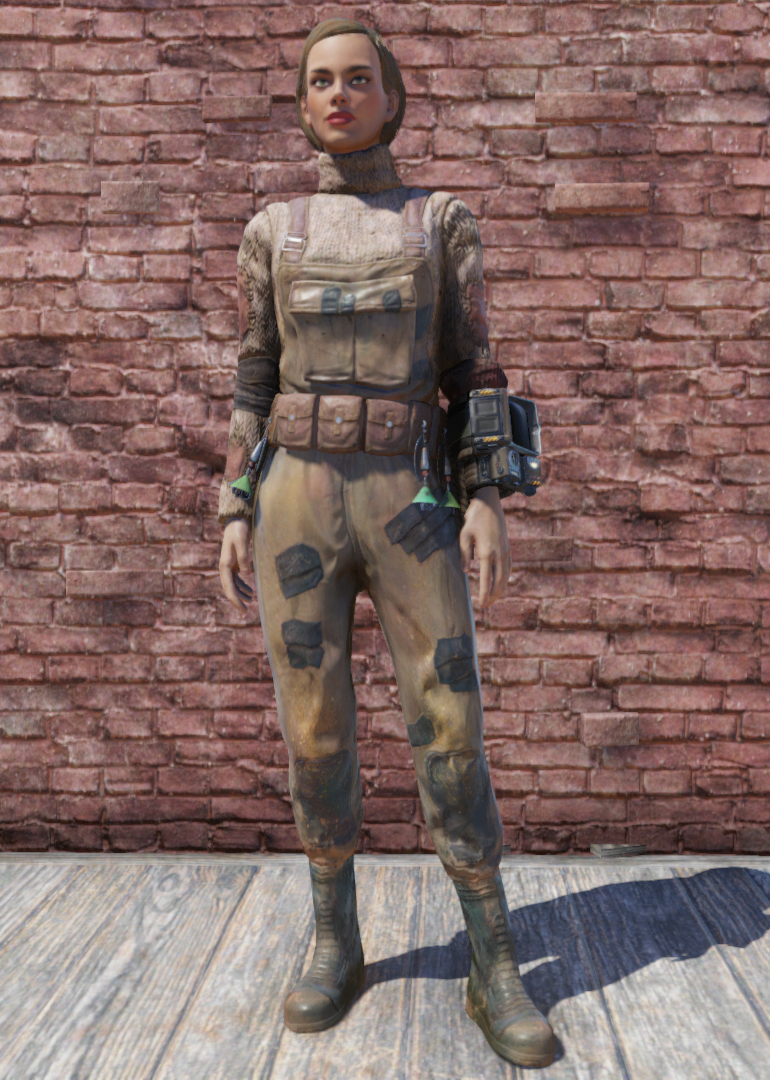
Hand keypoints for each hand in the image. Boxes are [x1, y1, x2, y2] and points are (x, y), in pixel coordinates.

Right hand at [219, 518, 252, 610]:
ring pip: (234, 584)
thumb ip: (244, 558)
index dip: (235, 600)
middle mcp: (225, 567)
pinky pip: (237, 577)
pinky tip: (251, 589)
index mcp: (224, 565)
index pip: (228, 587)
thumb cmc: (239, 530)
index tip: (243, 610)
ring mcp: (230, 565)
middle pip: (230, 588)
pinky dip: (243, 584)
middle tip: (246, 611)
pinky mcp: (235, 562)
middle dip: (237, 600)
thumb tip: (246, 575)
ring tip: (252, 599)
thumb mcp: (242, 542)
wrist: (236, 520)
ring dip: (241, 593)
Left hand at [458, 486, 510, 607]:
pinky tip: (502, 583)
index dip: (484, 594)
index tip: (480, 604)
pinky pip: (509, 567)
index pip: (486, 579)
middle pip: (499, 581)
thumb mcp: (464, 535)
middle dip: (493, 596)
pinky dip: (506, 578)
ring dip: (501, 589)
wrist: (489, 504)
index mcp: (487, 552)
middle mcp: (499, 554)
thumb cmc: (474, 519)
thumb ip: (464, 554)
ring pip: (506, 576)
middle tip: (486, 606)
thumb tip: (465, 571)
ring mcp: (505, 551)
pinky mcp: (508, 547)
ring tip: (494, 599)